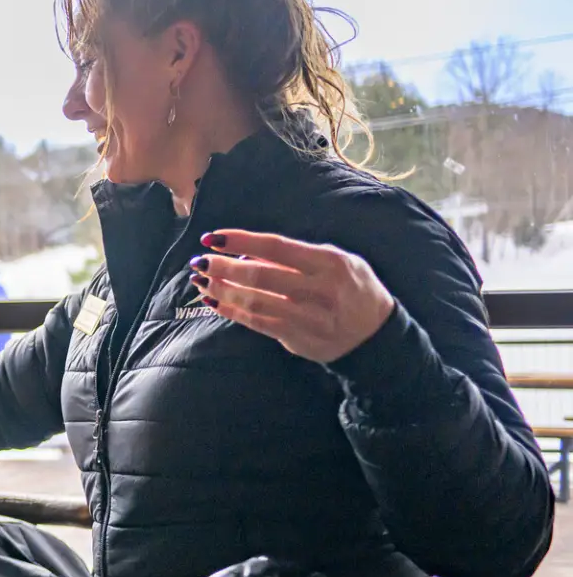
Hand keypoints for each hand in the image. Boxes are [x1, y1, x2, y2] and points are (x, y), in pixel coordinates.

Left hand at [189, 229, 395, 363]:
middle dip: (223, 267)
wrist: (377, 335)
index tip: (213, 237)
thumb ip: (296, 257)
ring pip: (255, 302)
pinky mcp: (298, 338)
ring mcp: (308, 317)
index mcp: (330, 263)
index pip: (277, 247)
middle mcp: (320, 290)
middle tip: (199, 261)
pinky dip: (232, 312)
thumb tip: (246, 254)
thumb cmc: (351, 288)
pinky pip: (257, 324)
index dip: (241, 241)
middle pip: (260, 276)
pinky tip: (213, 301)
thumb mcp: (337, 262)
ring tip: (200, 280)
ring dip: (222, 290)